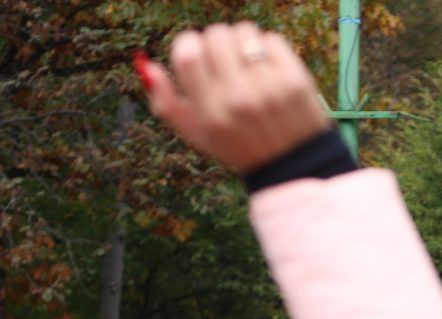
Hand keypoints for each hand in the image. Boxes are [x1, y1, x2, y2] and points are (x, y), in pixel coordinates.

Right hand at [140, 24, 333, 174]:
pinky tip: (266, 68)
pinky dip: (266, 47)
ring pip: (243, 31)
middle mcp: (238, 98)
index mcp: (211, 112)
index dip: (188, 44)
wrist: (294, 165)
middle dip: (216, 43)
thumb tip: (146, 66)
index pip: (187, 53)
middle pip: (214, 35)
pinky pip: (271, 39)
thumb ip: (167, 104)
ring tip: (246, 64)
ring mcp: (269, 87)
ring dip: (241, 41)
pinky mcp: (294, 79)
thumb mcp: (198, 135)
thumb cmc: (239, 146)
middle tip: (224, 62)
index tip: (197, 53)